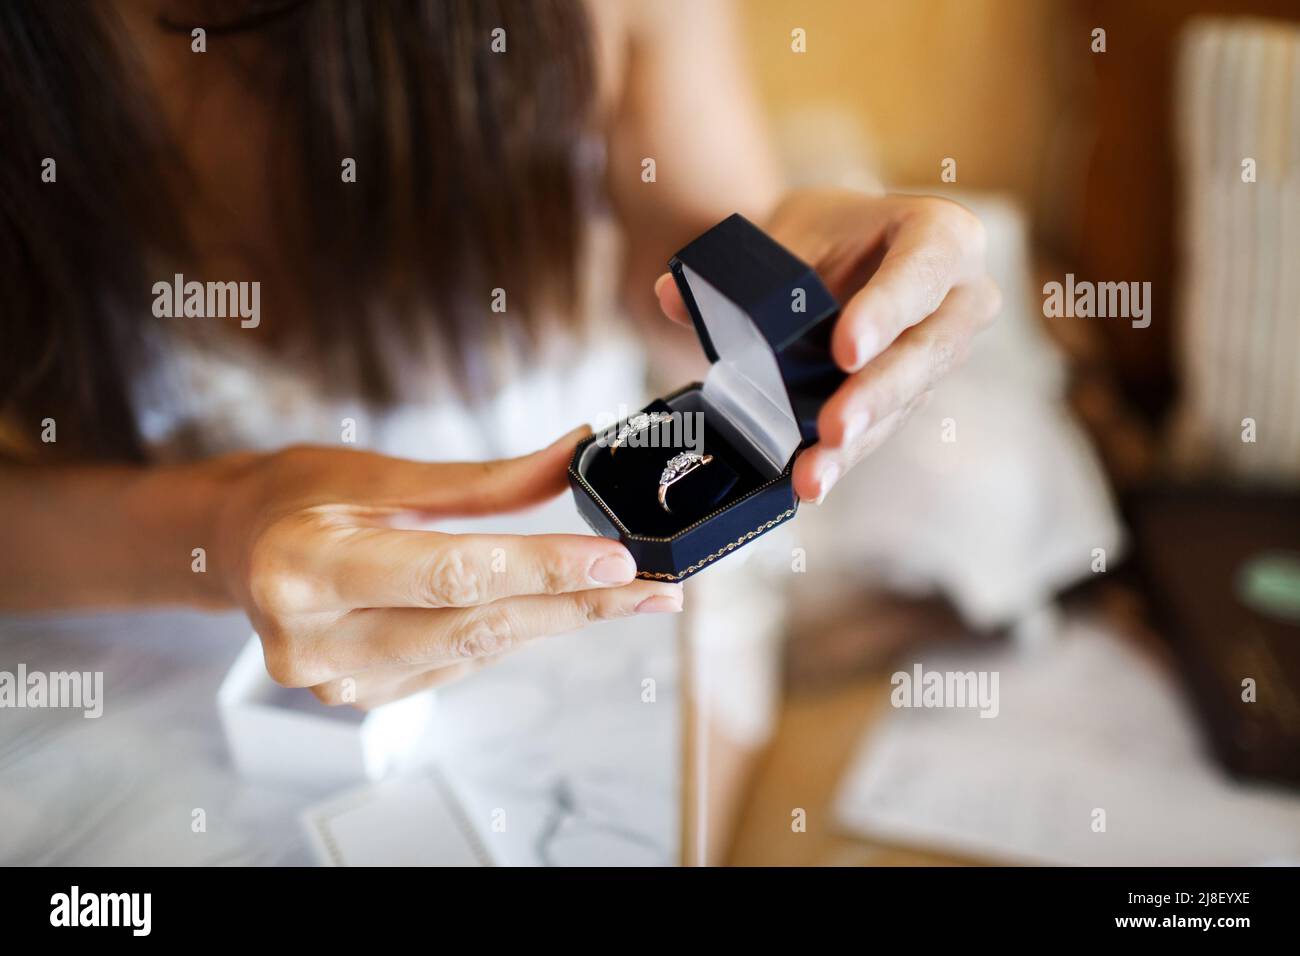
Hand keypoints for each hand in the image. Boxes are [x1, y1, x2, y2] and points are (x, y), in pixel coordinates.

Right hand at [213, 428, 681, 707]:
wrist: (239, 547)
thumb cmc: (302, 495)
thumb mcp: (381, 473)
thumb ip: (482, 482)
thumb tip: (575, 455)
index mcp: (305, 567)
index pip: (450, 572)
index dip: (543, 568)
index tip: (619, 561)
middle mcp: (313, 640)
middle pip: (475, 624)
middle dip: (575, 605)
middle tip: (654, 591)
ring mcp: (334, 681)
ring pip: (474, 650)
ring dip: (554, 622)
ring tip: (624, 596)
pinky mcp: (359, 699)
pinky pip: (457, 665)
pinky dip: (508, 634)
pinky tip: (545, 609)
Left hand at [656, 188, 999, 501]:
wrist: (826, 258)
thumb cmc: (815, 236)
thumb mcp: (780, 237)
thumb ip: (729, 268)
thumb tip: (671, 294)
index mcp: (940, 234)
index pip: (923, 270)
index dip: (888, 311)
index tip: (844, 351)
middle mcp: (959, 297)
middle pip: (926, 351)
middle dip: (875, 394)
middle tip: (831, 427)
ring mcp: (939, 354)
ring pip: (905, 401)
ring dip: (856, 441)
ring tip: (812, 473)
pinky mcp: (911, 398)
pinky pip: (881, 430)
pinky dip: (842, 457)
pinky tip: (810, 481)